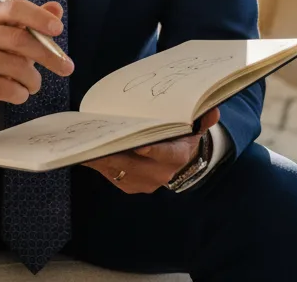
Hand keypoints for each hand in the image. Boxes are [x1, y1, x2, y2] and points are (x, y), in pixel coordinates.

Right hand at [0, 0, 73, 134]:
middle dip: (49, 55)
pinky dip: (22, 94)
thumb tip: (56, 8)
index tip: (58, 29)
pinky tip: (16, 92)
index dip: (38, 17)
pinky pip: (11, 90)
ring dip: (34, 80)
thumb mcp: (14, 38)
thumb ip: (34, 24)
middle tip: (67, 67)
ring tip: (31, 83)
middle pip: (20, 40)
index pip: (14, 8)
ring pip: (18, 68)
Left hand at [82, 107, 219, 193]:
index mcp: (176, 157)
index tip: (138, 143)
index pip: (164, 154)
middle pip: (132, 164)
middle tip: (96, 136)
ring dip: (100, 157)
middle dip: (114, 151)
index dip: (150, 150)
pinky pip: (109, 174)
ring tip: (85, 140)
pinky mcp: (128, 186)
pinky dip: (97, 162)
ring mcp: (143, 183)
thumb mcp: (193, 127)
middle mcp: (160, 174)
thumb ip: (202, 119)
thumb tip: (212, 110)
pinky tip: (85, 148)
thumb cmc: (181, 138)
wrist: (180, 163)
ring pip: (117, 171)